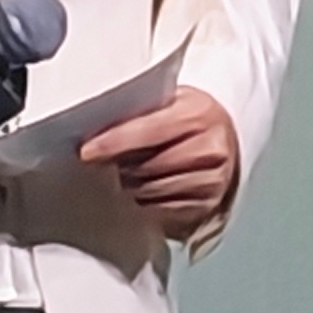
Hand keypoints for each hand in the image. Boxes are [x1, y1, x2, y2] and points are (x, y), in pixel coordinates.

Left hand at [80, 86, 241, 239]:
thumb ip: (141, 111)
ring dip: (127, 186)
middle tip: (96, 164)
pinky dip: (143, 203)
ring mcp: (212, 181)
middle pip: (146, 167)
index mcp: (199, 114)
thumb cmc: (190, 119)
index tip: (86, 151)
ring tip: (118, 176)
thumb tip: (94, 124)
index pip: (147, 131)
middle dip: (117, 167)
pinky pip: (161, 210)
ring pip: (150, 191)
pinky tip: (137, 192)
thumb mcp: (172, 101)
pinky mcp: (207, 206)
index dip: (112, 143)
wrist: (226, 140)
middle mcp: (210, 149)